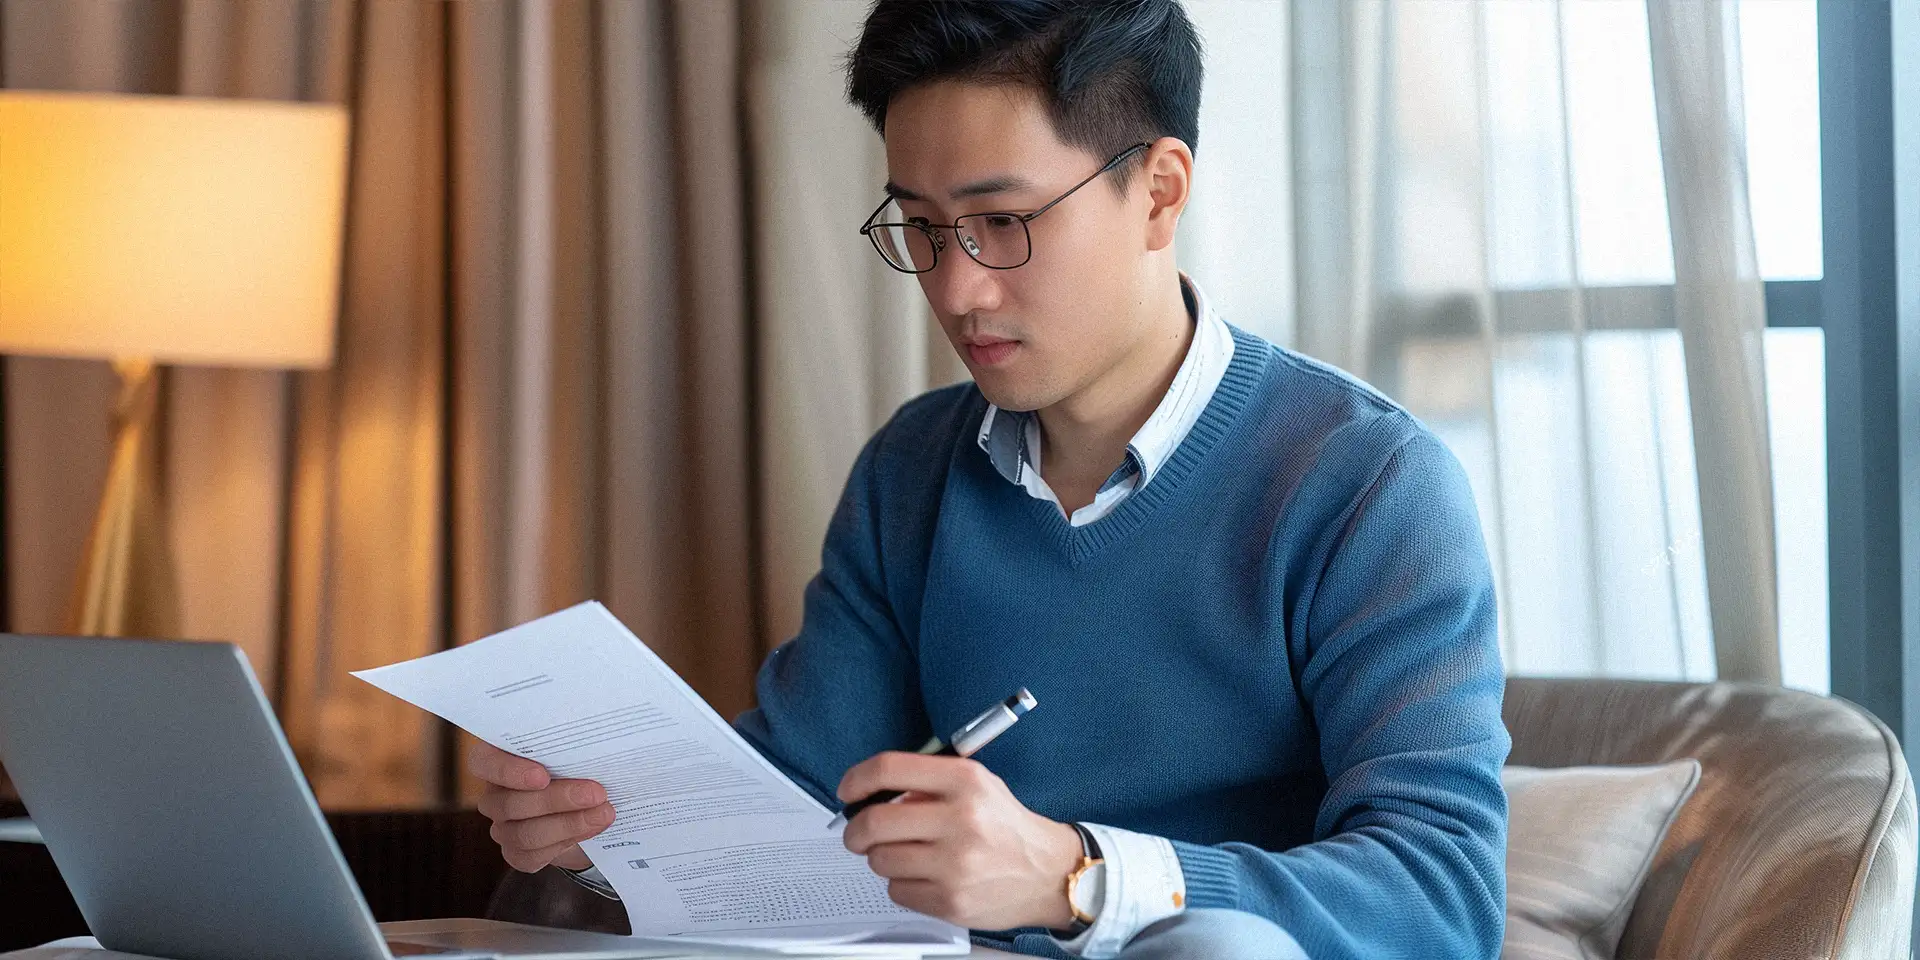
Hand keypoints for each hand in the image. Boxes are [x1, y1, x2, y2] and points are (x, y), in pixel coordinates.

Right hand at [468, 740, 614, 872]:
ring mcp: (503, 826)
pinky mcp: (517, 852)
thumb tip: (597, 735)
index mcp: (499, 758)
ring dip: (569, 824)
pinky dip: (567, 842)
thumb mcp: (578, 748)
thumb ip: (576, 742)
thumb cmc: (581, 764)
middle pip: (509, 803)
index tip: (542, 776)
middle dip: (557, 800)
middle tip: (596, 793)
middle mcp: (495, 793)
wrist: (591, 804)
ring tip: (604, 812)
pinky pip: (532, 856)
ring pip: (523, 834)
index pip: (483, 762)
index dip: (507, 771)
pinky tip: (593, 827)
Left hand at [837, 751, 1081, 930]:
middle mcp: (961, 819)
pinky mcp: (950, 900)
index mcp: (964, 781)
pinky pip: (896, 891)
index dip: (856, 779)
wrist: (1046, 873)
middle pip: (874, 821)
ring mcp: (955, 864)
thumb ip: (927, 783)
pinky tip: (925, 876)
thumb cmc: (1005, 826)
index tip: (848, 790)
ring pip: (880, 860)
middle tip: (856, 833)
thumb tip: (870, 794)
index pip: (889, 769)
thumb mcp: (977, 785)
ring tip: (905, 854)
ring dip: (881, 858)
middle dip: (855, 830)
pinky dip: (902, 884)